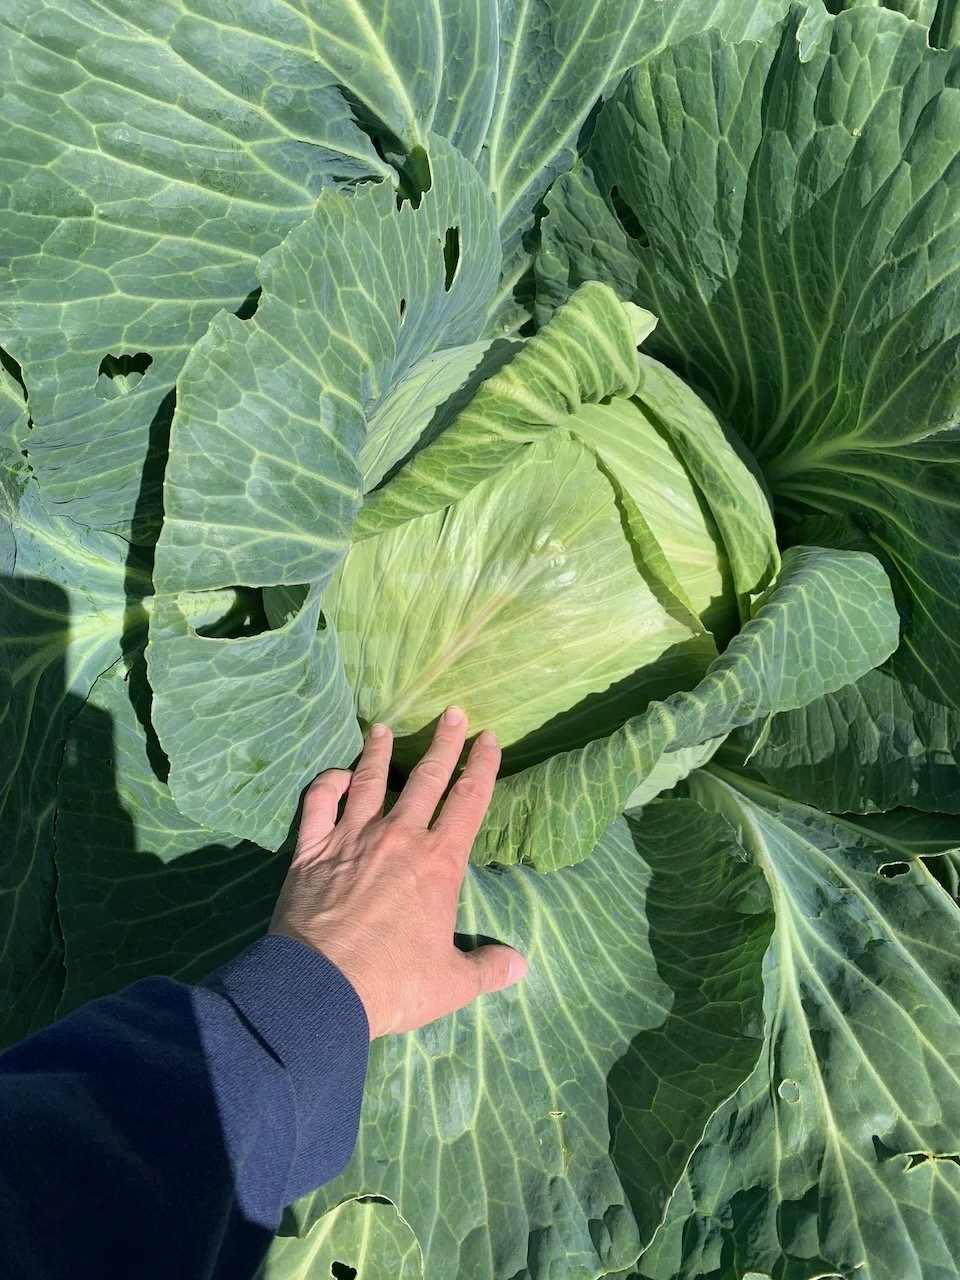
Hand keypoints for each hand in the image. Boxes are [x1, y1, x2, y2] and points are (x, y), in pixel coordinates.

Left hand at [269, 707, 528, 1038]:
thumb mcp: (451, 984)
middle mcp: (399, 837)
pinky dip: (327, 783)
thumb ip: (487, 968)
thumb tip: (520, 965)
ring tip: (382, 728)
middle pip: (426, 779)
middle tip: (452, 712)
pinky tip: (336, 774)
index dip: (482, 767)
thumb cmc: (392, 983)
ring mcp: (352, 837)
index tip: (489, 739)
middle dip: (443, 743)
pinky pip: (319, 803)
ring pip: (369, 781)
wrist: (320, 988)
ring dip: (378, 752)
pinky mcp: (312, 848)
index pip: (468, 802)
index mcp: (439, 863)